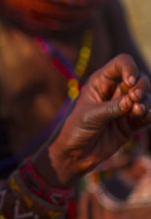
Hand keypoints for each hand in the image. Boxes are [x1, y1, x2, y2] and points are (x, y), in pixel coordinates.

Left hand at [43, 54, 150, 185]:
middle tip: (135, 98)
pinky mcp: (130, 124)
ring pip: (145, 97)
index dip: (129, 68)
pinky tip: (146, 117)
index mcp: (100, 82)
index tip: (130, 81)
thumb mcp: (90, 115)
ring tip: (138, 110)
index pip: (121, 64)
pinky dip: (149, 115)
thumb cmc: (76, 129)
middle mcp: (114, 91)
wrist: (75, 155)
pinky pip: (146, 116)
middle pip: (138, 79)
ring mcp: (124, 107)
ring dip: (146, 101)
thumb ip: (112, 107)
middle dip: (141, 86)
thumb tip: (132, 101)